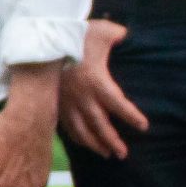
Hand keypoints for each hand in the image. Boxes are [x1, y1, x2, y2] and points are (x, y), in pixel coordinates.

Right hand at [59, 21, 148, 158]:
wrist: (41, 40)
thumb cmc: (74, 34)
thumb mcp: (102, 31)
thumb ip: (120, 35)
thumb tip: (130, 37)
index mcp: (97, 82)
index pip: (119, 105)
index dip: (132, 117)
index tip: (143, 126)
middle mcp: (82, 97)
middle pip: (100, 125)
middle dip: (113, 140)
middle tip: (123, 154)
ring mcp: (66, 102)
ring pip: (82, 130)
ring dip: (95, 144)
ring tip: (107, 154)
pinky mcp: (55, 103)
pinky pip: (66, 126)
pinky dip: (77, 137)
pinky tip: (84, 143)